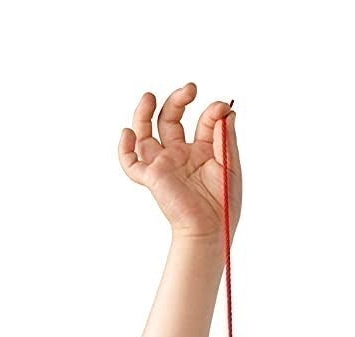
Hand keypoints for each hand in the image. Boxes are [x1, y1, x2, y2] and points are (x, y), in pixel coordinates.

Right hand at [118, 83, 240, 242]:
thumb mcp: (229, 165)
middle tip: (189, 88)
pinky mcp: (152, 178)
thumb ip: (226, 138)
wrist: (211, 231)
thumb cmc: (223, 205)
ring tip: (149, 96)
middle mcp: (180, 154)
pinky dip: (124, 148)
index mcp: (201, 151)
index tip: (221, 107)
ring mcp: (164, 164)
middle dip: (177, 101)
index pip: (202, 122)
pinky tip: (128, 133)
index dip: (211, 111)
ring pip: (145, 133)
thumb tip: (226, 109)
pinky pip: (131, 163)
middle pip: (170, 119)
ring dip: (144, 113)